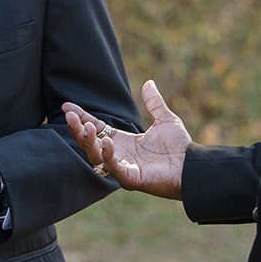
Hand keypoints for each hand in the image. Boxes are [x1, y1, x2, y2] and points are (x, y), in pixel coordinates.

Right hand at [64, 79, 190, 198]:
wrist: (194, 166)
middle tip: (70, 116)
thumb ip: (154, 103)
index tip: (67, 105)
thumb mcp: (166, 119)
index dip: (82, 117)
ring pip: (96, 156)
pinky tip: (107, 141)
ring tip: (86, 126)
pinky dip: (109, 156)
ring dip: (88, 141)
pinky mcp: (131, 178)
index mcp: (123, 141)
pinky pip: (114, 168)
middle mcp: (119, 155)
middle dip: (78, 130)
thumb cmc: (180, 147)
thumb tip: (148, 83)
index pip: (97, 128)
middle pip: (90, 143)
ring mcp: (123, 167)